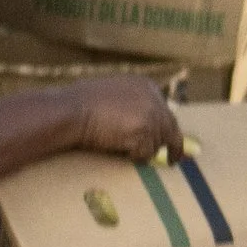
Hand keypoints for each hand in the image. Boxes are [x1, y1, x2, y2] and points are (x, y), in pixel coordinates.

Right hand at [68, 74, 186, 163]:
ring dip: (143, 151)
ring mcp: (151, 115)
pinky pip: (145, 154)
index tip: (169, 139)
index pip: (165, 111)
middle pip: (170, 128)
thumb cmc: (81, 103)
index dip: (166, 127)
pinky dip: (134, 157)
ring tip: (123, 149)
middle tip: (173, 160)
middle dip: (173, 146)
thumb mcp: (112, 93)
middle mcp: (153, 99)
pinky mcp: (145, 132)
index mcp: (146, 86)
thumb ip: (130, 103)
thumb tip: (137, 122)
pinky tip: (119, 150)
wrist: (73, 110)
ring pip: (157, 144)